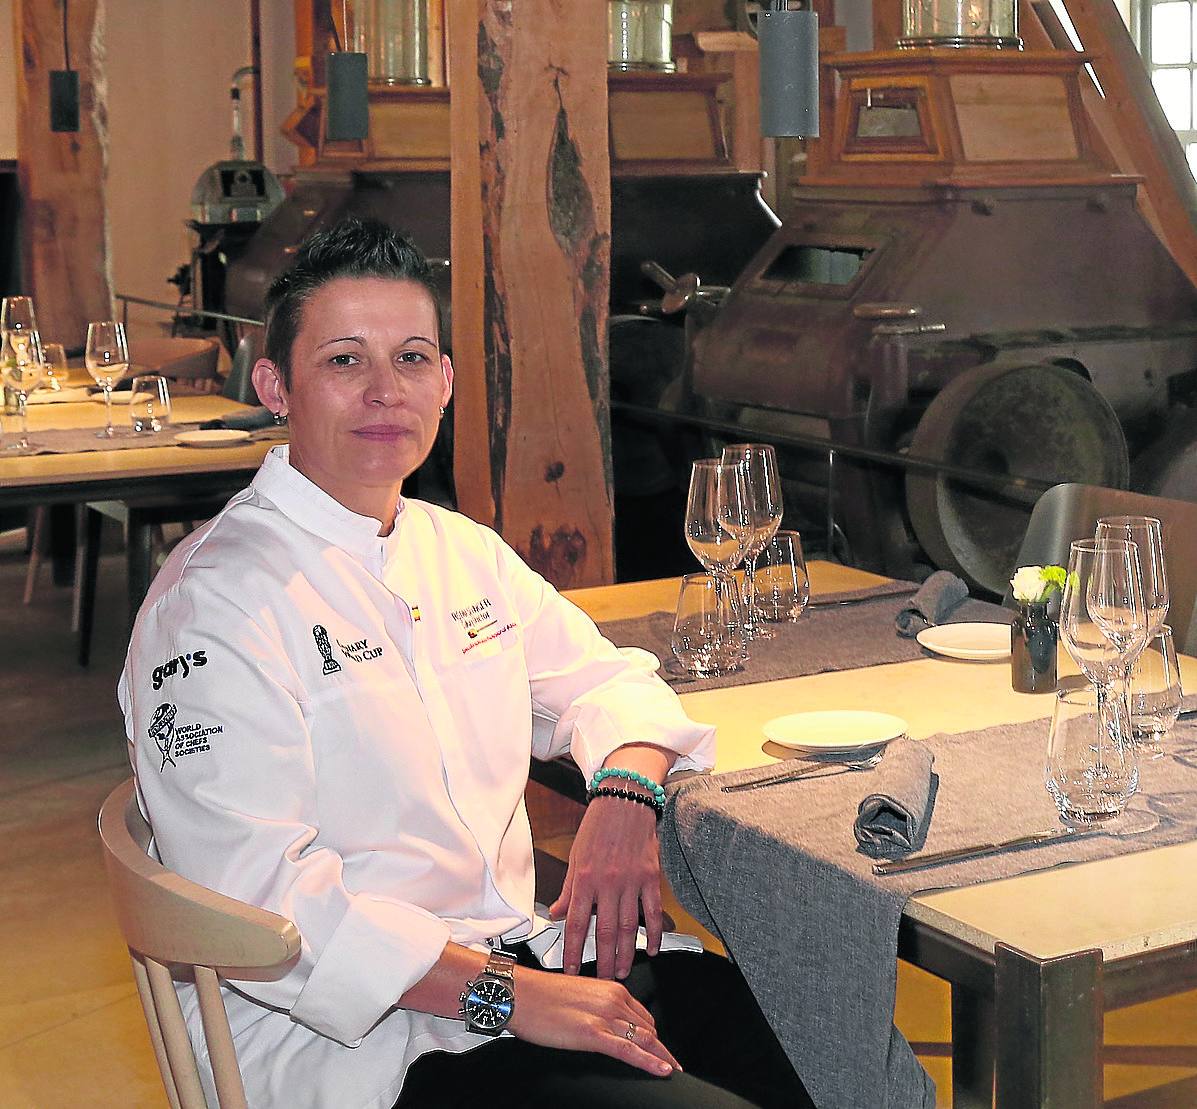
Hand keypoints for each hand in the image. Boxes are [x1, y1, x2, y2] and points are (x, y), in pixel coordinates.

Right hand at [509, 965, 679, 1077]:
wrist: (519, 994)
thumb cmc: (541, 996)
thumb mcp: (580, 996)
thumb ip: (600, 1007)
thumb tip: (609, 1024)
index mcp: (611, 989)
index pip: (644, 1015)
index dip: (656, 1035)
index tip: (662, 1047)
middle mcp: (613, 999)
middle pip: (649, 1028)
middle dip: (661, 1048)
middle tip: (671, 1064)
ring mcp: (604, 1016)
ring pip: (645, 1039)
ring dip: (662, 1057)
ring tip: (672, 1070)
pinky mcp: (593, 1033)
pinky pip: (629, 1050)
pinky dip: (649, 1062)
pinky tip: (662, 1070)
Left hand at [549, 794, 662, 978]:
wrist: (624, 800)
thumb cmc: (597, 826)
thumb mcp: (575, 857)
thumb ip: (568, 890)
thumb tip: (556, 913)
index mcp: (585, 879)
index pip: (577, 924)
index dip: (573, 951)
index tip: (571, 970)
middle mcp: (608, 884)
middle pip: (605, 932)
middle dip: (602, 962)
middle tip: (601, 982)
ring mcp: (631, 882)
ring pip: (629, 927)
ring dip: (626, 954)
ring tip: (623, 971)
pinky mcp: (650, 878)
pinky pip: (654, 911)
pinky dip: (655, 933)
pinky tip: (652, 949)